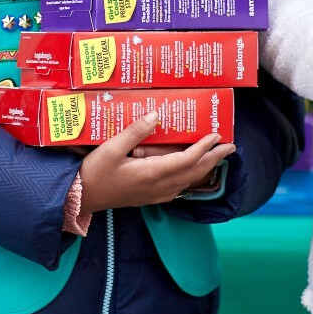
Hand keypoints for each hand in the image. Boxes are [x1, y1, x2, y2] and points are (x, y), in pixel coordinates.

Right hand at [79, 111, 234, 212]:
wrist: (81, 198)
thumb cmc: (94, 173)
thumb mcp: (111, 148)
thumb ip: (135, 132)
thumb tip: (156, 116)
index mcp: (152, 173)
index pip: (186, 160)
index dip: (204, 148)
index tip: (217, 135)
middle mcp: (159, 186)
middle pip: (194, 172)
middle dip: (214, 158)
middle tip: (231, 146)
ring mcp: (156, 194)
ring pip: (188, 181)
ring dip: (205, 168)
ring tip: (217, 156)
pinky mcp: (150, 197)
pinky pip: (178, 187)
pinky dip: (191, 177)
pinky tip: (191, 173)